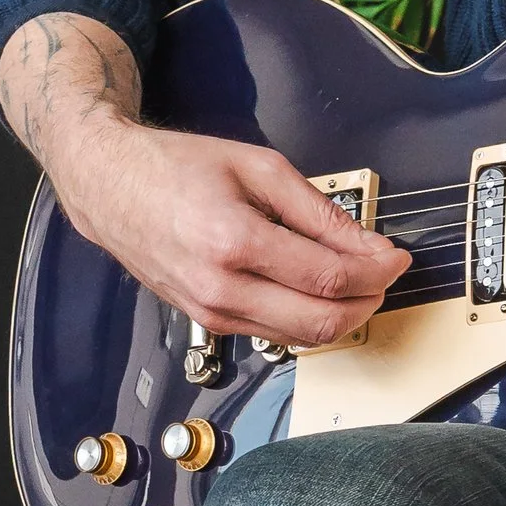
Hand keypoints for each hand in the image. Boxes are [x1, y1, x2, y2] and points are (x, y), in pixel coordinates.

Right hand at [0, 11, 406, 345]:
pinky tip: (317, 290)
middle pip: (321, 322)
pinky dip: (307, 317)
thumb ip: (319, 210)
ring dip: (342, 315)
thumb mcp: (257, 168)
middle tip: (384, 275)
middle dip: (367, 302)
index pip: (329, 278)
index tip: (397, 257)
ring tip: (357, 280)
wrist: (109, 184)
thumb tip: (369, 244)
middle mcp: (220, 287)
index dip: (376, 272)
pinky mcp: (208, 321)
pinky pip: (274, 333)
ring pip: (301, 338)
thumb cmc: (173, 168)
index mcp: (234, 242)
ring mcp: (211, 312)